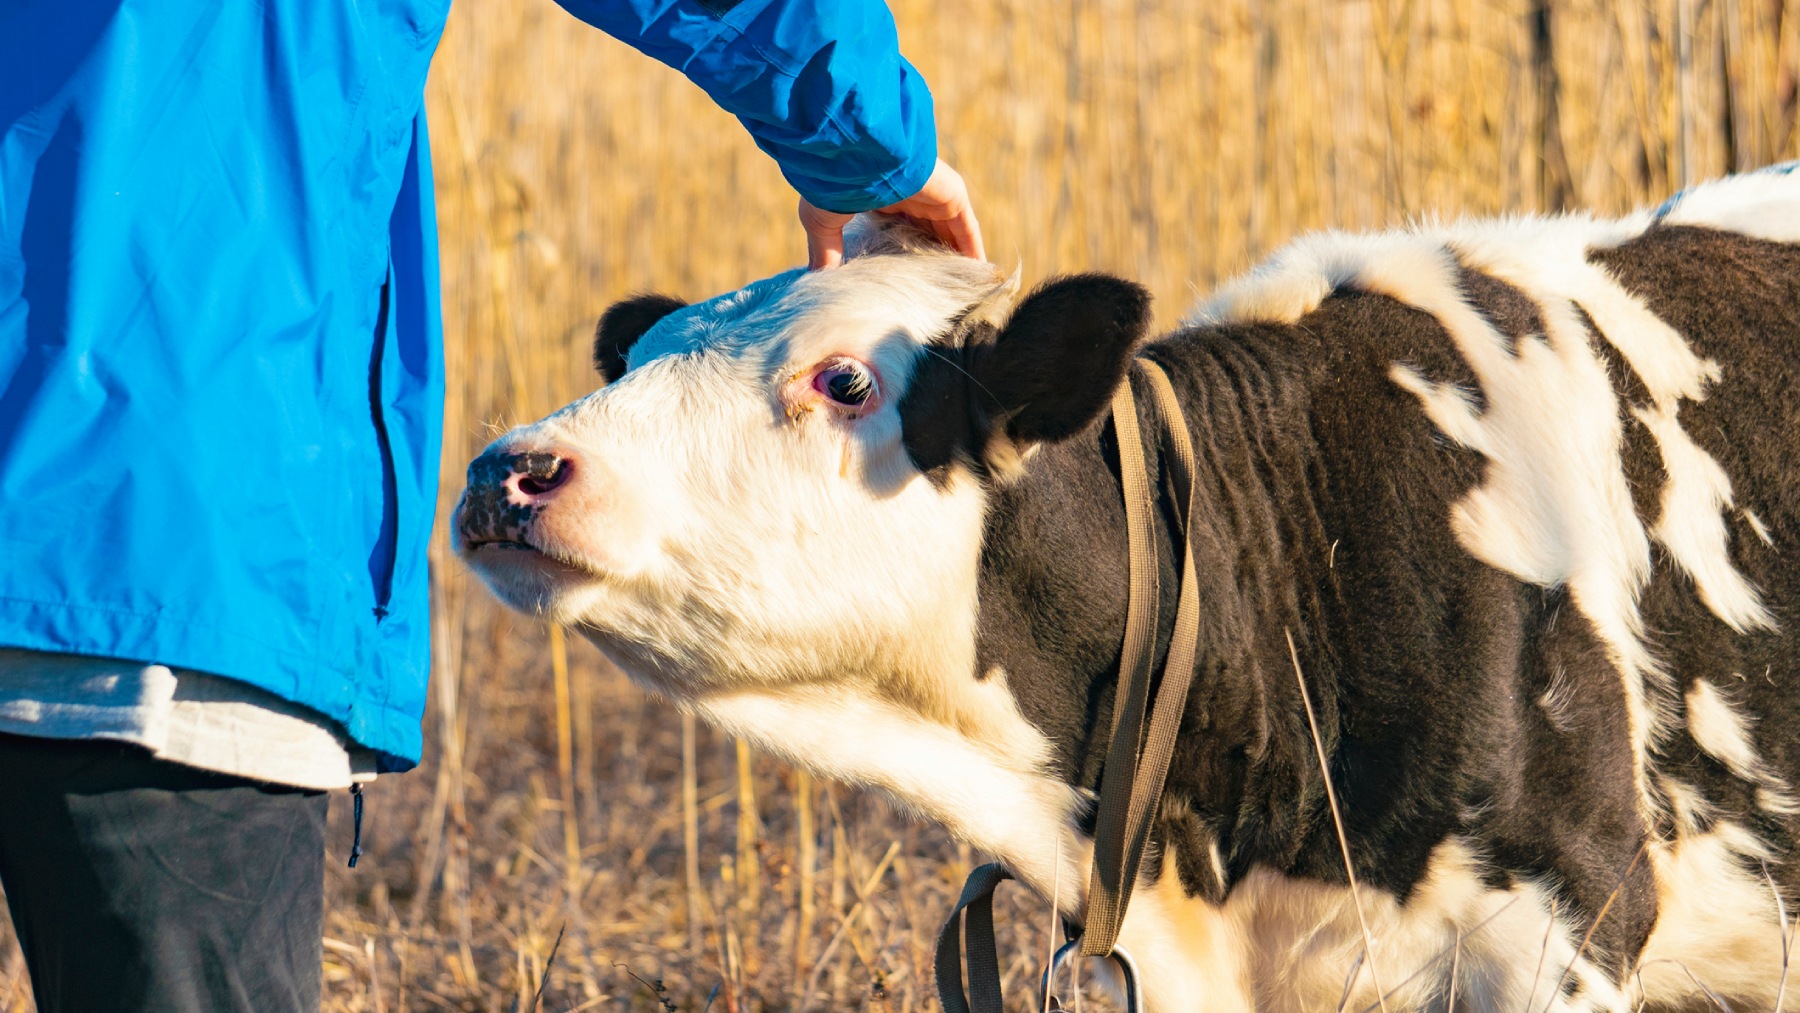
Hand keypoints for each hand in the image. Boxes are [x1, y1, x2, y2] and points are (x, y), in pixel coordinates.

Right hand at [800, 158, 985, 269]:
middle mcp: (910, 195)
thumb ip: (826, 251)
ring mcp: (932, 195)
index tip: (902, 280)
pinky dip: (972, 249)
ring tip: (960, 286)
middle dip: (932, 257)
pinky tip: (977, 271)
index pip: (897, 229)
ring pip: (949, 232)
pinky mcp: (952, 196)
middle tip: (936, 290)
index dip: (901, 253)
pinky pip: (967, 229)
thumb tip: (817, 278)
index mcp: (880, 197)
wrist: (855, 151)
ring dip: (955, 256)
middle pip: (927, 232)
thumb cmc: (834, 181)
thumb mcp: (824, 220)